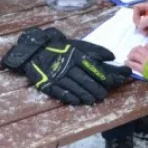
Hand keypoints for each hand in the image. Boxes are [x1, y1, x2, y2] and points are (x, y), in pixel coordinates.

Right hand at [0, 27, 131, 105]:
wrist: (35, 50)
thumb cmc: (60, 48)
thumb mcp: (78, 45)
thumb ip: (95, 50)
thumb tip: (112, 56)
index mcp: (76, 55)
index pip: (92, 66)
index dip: (102, 75)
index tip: (111, 81)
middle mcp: (68, 66)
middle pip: (84, 79)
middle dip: (96, 87)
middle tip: (103, 94)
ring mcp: (58, 76)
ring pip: (74, 87)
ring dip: (85, 94)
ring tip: (94, 100)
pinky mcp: (49, 84)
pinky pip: (61, 92)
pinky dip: (71, 97)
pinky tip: (78, 101)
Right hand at [126, 44, 147, 73]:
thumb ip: (145, 74)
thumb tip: (138, 71)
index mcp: (144, 69)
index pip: (133, 65)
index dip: (128, 63)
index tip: (125, 62)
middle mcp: (146, 60)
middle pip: (135, 54)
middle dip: (130, 55)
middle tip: (129, 56)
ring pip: (140, 48)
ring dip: (136, 49)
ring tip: (136, 51)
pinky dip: (146, 46)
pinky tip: (146, 48)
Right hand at [132, 2, 147, 34]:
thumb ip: (144, 22)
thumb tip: (139, 26)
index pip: (136, 8)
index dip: (135, 15)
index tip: (139, 22)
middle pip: (139, 15)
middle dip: (138, 22)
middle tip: (141, 28)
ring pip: (143, 22)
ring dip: (142, 28)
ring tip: (145, 32)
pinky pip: (147, 27)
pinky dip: (146, 30)